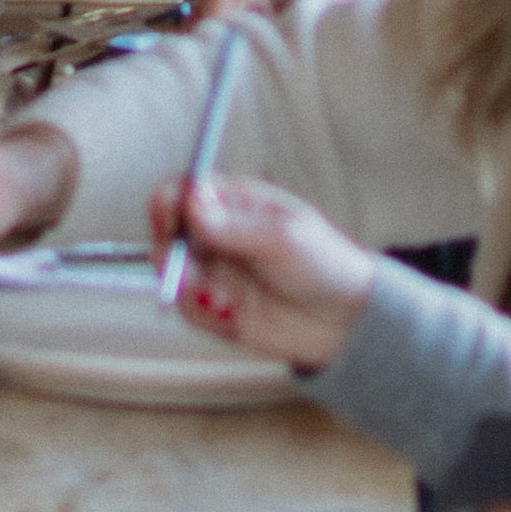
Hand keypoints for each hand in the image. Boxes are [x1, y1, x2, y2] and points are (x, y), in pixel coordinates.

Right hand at [156, 171, 375, 372]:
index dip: (167, 205)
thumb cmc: (324, 263)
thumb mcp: (284, 238)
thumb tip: (191, 199)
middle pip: (166, 234)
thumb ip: (235, 225)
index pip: (181, 192)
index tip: (170, 224)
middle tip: (189, 272)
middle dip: (171, 254)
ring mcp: (212, 271)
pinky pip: (189, 308)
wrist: (344, 319)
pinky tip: (233, 313)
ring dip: (190, 288)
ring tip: (224, 298)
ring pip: (173, 275)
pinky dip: (204, 312)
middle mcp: (215, 234)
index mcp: (232, 202)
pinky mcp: (212, 307)